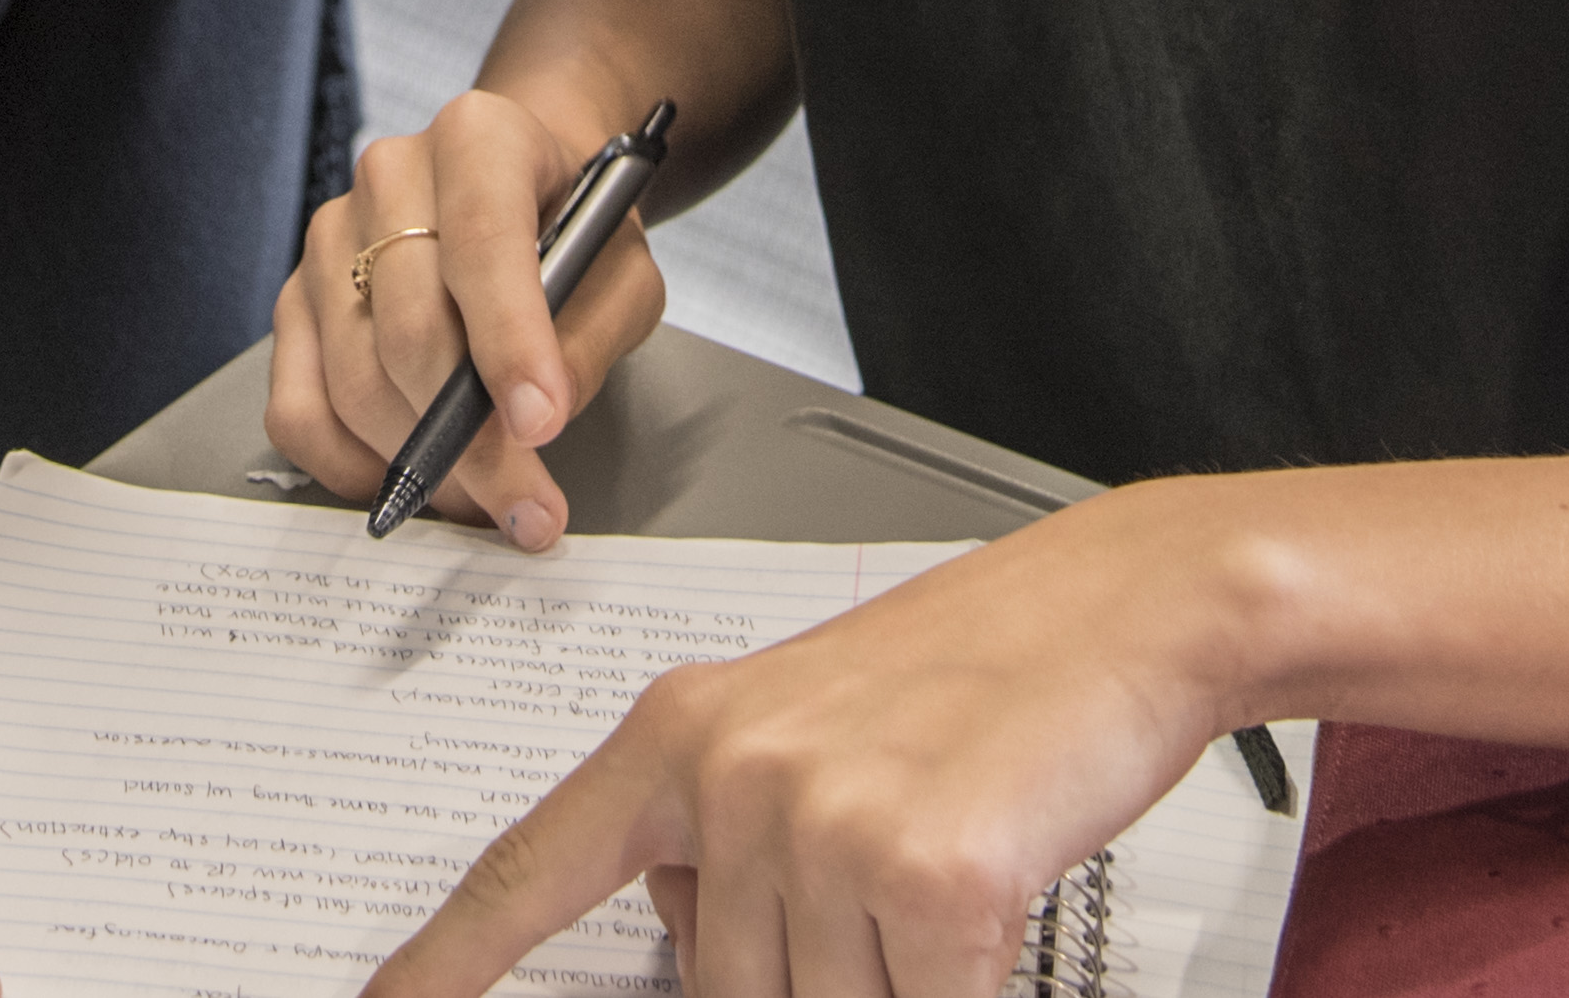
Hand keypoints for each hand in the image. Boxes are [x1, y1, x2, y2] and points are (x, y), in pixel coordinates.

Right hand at [264, 89, 664, 549]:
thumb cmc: (572, 226)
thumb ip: (590, 335)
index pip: (482, 240)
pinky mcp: (294, 299)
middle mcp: (389, 176)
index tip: (541, 425)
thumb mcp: (621, 268)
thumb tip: (532, 422)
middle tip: (527, 507)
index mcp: (478, 137)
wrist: (520, 184)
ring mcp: (328, 238)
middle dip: (473, 441)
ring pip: (353, 380)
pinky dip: (348, 466)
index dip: (510, 342)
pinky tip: (407, 480)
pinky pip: (296, 407)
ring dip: (420, 463)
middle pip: (410, 329)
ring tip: (485, 502)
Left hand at [364, 497, 1225, 997]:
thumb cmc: (976, 673)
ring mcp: (826, 824)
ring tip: (945, 866)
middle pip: (720, 992)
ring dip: (893, 982)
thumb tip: (683, 942)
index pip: (534, 870)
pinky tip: (988, 901)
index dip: (447, 960)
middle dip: (809, 973)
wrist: (1121, 608)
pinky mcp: (931, 878)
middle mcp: (733, 775)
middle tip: (888, 870)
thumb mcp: (805, 730)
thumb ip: (718, 834)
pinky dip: (961, 990)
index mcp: (682, 733)